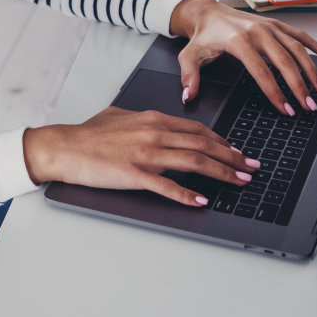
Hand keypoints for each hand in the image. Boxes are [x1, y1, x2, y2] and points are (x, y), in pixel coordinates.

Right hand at [23, 107, 260, 206]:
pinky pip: (168, 186)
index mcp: (153, 119)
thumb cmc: (89, 135)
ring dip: (222, 173)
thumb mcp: (120, 116)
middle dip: (232, 157)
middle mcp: (155, 133)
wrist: (65, 147)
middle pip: (204, 145)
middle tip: (251, 167)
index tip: (237, 151)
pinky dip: (188, 194)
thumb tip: (156, 122)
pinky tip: (202, 200)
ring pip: (194, 162)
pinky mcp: (136, 175)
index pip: (198, 129)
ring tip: (240, 181)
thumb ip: (143, 119)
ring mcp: (147, 154)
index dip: (222, 141)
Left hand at [169, 0, 316, 116]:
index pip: (261, 71)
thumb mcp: (190, 56)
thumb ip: (189, 76)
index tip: (286, 109)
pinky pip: (298, 34)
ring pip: (296, 48)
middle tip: (309, 105)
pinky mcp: (275, 24)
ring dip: (311, 69)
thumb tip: (188, 95)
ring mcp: (269, 26)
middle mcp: (258, 31)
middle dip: (300, 85)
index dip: (275, 92)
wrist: (209, 12)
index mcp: (239, 41)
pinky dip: (313, 43)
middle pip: (284, 61)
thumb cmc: (203, 36)